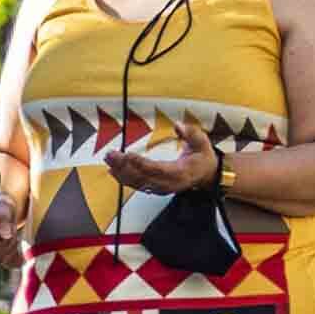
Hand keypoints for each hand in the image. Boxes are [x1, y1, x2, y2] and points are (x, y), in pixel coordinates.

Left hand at [105, 114, 221, 198]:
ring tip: (109, 160)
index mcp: (180, 173)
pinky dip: (124, 179)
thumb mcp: (202, 142)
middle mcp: (169, 184)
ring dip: (121, 172)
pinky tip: (113, 171)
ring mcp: (161, 188)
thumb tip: (178, 125)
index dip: (141, 164)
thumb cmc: (202, 157)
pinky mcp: (155, 188)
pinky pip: (137, 185)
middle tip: (111, 155)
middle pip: (143, 177)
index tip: (128, 155)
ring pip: (137, 182)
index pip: (157, 169)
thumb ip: (192, 133)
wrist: (205, 175)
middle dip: (124, 166)